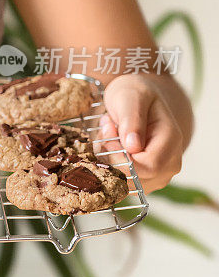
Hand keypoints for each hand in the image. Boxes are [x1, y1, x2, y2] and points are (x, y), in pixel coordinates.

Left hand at [99, 74, 185, 192]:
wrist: (137, 99)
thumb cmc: (134, 94)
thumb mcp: (130, 97)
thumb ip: (131, 120)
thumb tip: (133, 147)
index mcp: (171, 140)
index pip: (148, 166)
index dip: (122, 156)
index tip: (108, 131)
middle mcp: (170, 161)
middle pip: (136, 177)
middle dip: (112, 155)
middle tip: (106, 128)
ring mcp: (159, 174)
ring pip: (125, 182)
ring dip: (108, 159)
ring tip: (110, 133)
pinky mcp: (145, 179)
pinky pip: (121, 181)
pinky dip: (109, 165)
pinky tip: (110, 144)